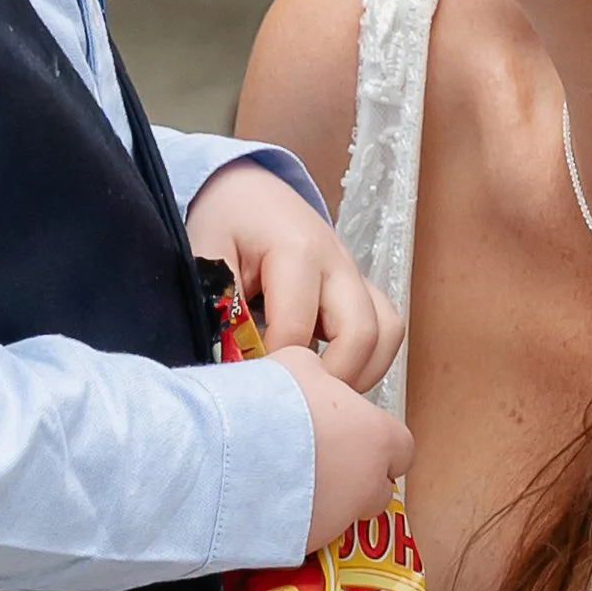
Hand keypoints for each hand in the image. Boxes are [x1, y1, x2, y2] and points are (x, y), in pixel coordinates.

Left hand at [186, 161, 405, 392]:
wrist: (249, 190)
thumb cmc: (226, 222)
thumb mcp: (205, 255)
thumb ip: (217, 307)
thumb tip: (233, 366)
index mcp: (298, 250)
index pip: (296, 331)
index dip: (272, 367)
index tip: (248, 383)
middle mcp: (339, 262)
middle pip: (361, 334)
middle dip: (330, 378)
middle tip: (294, 400)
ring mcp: (356, 274)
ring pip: (386, 333)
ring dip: (360, 371)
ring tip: (320, 391)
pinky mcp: (361, 287)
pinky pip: (386, 327)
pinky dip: (370, 357)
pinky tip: (333, 371)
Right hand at [271, 345, 413, 555]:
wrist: (232, 452)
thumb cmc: (273, 403)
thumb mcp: (302, 366)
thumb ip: (324, 378)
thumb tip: (318, 379)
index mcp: (378, 437)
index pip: (402, 448)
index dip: (379, 442)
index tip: (357, 436)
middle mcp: (369, 484)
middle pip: (379, 488)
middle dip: (358, 477)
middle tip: (325, 460)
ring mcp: (341, 518)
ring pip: (347, 514)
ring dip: (330, 501)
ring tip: (292, 481)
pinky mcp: (309, 543)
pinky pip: (311, 532)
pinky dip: (299, 520)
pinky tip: (271, 500)